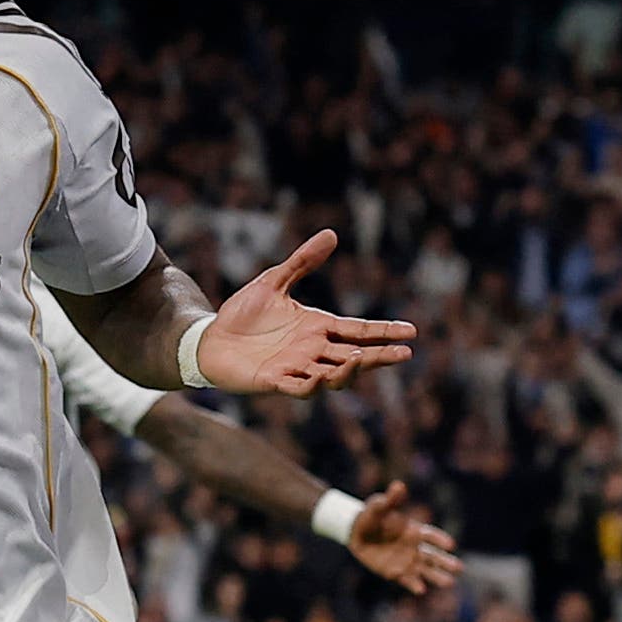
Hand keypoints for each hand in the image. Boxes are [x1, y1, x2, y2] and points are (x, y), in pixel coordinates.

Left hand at [190, 231, 414, 401]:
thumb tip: (331, 234)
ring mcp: (296, 368)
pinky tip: (321, 377)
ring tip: (360, 360)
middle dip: (379, 356)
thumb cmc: (243, 314)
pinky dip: (310, 385)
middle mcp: (313, 351)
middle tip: (404, 354)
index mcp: (318, 328)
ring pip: (332, 376)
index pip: (359, 331)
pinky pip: (297, 388)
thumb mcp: (274, 281)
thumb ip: (302, 262)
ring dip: (348, 371)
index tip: (411, 332)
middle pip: (355, 357)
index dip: (384, 332)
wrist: (210, 338)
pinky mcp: (274, 381)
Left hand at [344, 482, 457, 596]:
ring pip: (425, 570)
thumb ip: (390, 500)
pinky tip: (421, 589)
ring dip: (437, 576)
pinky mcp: (396, 573)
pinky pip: (407, 580)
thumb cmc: (371, 517)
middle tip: (459, 568)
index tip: (451, 545)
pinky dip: (415, 585)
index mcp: (414, 530)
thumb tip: (399, 485)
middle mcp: (415, 547)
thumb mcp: (378, 507)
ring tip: (450, 582)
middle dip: (446, 562)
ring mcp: (407, 561)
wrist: (356, 533)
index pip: (430, 536)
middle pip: (434, 556)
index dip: (440, 540)